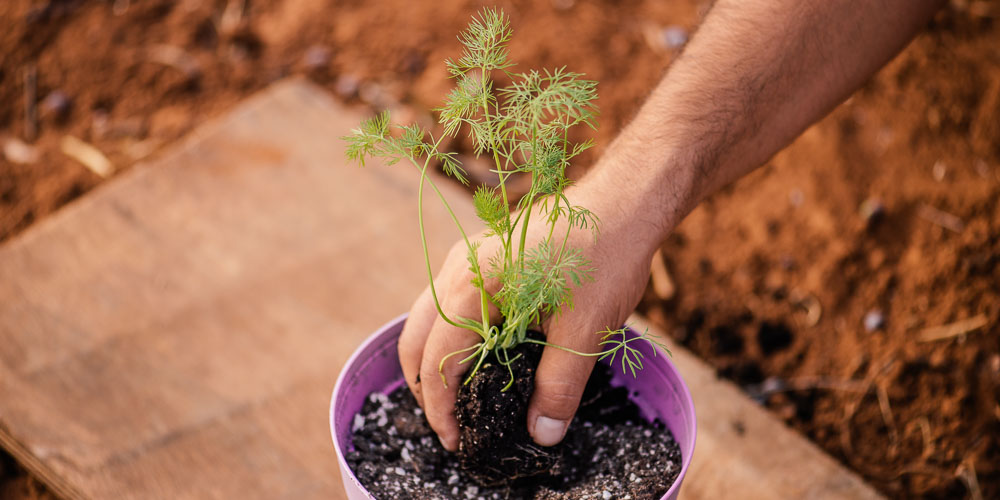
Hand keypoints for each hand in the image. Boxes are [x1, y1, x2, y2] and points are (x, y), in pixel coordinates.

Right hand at [397, 181, 660, 450]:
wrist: (624, 201)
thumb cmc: (604, 258)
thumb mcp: (584, 332)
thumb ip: (558, 387)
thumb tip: (542, 435)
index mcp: (473, 288)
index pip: (436, 359)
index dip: (439, 407)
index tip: (454, 441)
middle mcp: (458, 270)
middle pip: (416, 336)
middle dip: (425, 386)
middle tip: (450, 425)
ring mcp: (468, 259)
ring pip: (427, 317)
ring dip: (434, 359)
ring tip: (459, 396)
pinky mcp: (484, 256)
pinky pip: (447, 301)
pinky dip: (449, 334)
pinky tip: (478, 355)